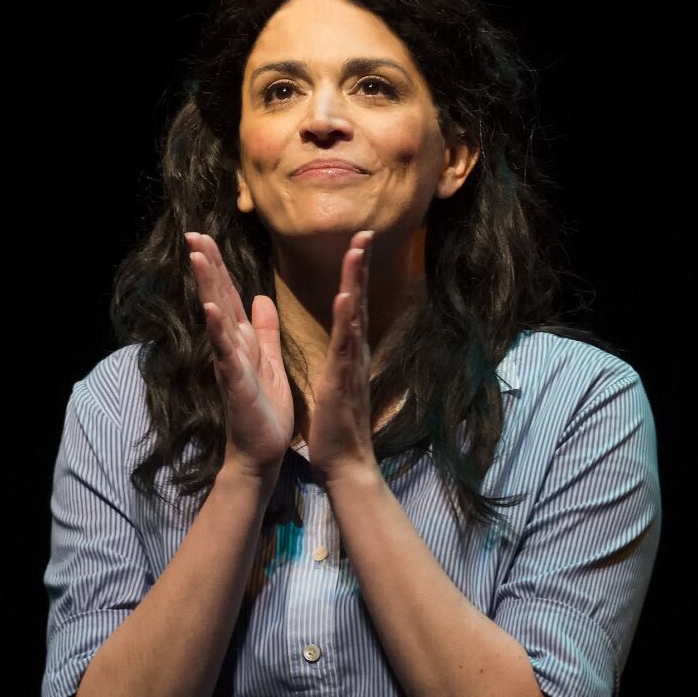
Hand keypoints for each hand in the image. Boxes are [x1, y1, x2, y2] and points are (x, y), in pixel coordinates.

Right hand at [185, 231, 293, 480]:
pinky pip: (226, 353)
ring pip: (217, 318)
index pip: (228, 295)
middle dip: (207, 266)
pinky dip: (218, 332)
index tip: (205, 236)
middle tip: (192, 234)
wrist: (263, 451)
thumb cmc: (264, 410)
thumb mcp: (269, 360)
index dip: (218, 267)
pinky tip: (211, 310)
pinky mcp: (235, 382)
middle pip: (218, 298)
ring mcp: (230, 363)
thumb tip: (260, 299)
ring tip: (197, 258)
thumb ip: (264, 331)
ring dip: (207, 287)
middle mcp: (231, 347)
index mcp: (242, 341)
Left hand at [306, 231, 381, 486]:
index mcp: (348, 354)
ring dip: (354, 281)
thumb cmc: (336, 428)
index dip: (352, 274)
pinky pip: (343, 347)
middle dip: (359, 266)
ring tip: (356, 250)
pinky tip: (345, 297)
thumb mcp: (333, 383)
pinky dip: (345, 320)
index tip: (355, 243)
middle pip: (357, 301)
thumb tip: (342, 339)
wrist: (345, 465)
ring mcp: (351, 366)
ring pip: (353, 316)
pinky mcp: (341, 382)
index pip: (350, 306)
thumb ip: (338, 358)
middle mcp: (354, 355)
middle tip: (364, 231)